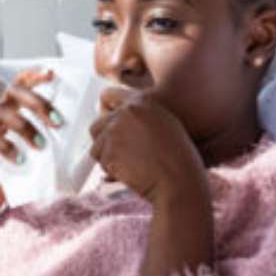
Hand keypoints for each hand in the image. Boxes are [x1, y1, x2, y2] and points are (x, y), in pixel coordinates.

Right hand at [0, 68, 62, 214]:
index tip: (52, 73)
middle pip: (13, 91)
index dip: (35, 74)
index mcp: (16, 105)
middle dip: (36, 102)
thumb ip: (57, 136)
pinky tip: (21, 160)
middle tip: (57, 122)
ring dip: (23, 125)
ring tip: (41, 145)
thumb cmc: (23, 161)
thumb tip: (92, 134)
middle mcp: (2, 111)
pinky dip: (8, 148)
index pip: (23, 81)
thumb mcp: (40, 144)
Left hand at [88, 86, 205, 203]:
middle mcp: (127, 112)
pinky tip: (131, 173)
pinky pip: (101, 162)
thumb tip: (116, 115)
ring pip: (97, 146)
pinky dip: (112, 170)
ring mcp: (116, 130)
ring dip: (108, 157)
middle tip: (120, 154)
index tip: (113, 128)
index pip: (107, 95)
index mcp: (142, 101)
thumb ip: (141, 115)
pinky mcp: (110, 150)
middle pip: (96, 124)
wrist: (178, 179)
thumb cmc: (178, 158)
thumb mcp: (166, 124)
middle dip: (104, 140)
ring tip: (131, 165)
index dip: (107, 114)